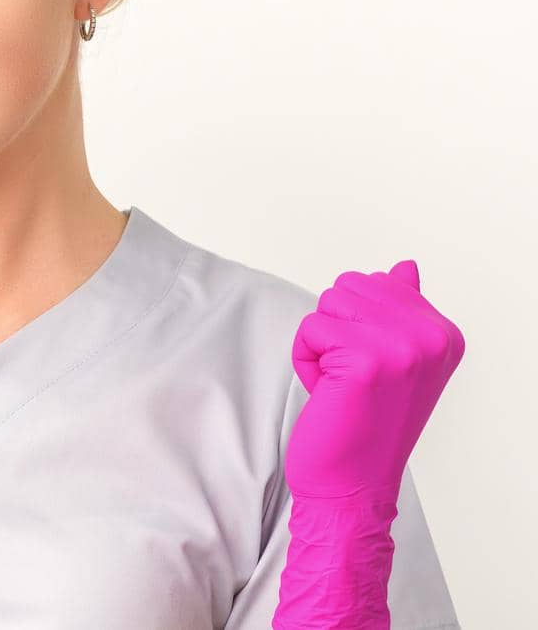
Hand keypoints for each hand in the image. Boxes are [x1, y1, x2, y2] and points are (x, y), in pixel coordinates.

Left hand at [286, 259, 464, 504]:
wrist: (353, 483)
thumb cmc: (365, 421)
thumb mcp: (395, 361)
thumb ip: (401, 312)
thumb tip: (405, 267)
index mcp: (444, 334)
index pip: (377, 281)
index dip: (356, 322)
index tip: (373, 368)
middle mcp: (432, 338)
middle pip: (349, 287)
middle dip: (334, 328)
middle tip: (351, 376)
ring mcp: (404, 348)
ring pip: (327, 303)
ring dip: (319, 344)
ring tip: (340, 384)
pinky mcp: (366, 361)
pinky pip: (310, 328)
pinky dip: (305, 359)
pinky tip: (327, 392)